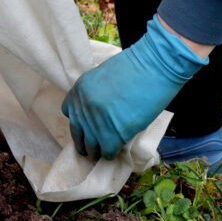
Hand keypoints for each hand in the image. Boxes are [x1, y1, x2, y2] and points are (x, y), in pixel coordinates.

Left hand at [61, 15, 207, 159]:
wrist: (152, 68)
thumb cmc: (134, 67)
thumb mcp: (103, 75)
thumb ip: (94, 93)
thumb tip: (97, 109)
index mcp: (78, 90)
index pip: (69, 112)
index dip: (79, 120)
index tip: (88, 124)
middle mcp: (82, 108)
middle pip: (77, 134)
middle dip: (85, 141)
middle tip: (93, 145)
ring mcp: (95, 124)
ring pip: (90, 147)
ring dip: (97, 151)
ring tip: (104, 151)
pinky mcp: (111, 136)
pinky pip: (107, 152)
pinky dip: (112, 153)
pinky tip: (118, 149)